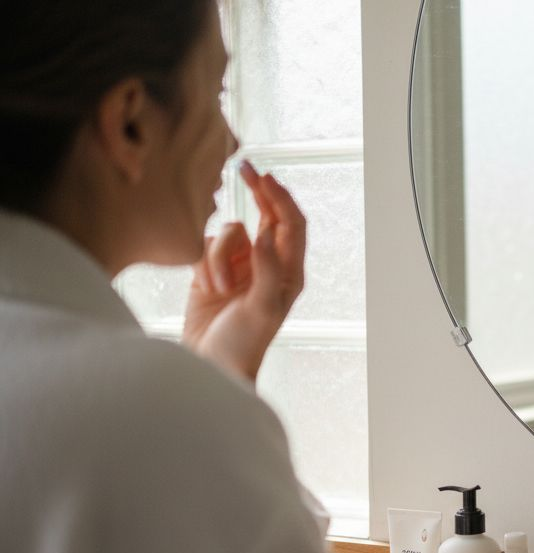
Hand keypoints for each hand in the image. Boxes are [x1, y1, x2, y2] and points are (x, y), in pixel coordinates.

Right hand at [182, 161, 306, 381]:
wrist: (210, 365)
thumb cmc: (244, 343)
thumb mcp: (262, 308)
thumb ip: (267, 270)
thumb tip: (264, 234)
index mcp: (290, 273)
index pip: (292, 224)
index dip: (281, 198)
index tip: (265, 177)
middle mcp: (268, 265)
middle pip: (267, 216)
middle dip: (258, 193)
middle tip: (243, 168)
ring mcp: (240, 267)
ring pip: (228, 233)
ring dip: (218, 257)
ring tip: (217, 289)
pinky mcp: (212, 271)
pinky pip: (205, 247)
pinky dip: (202, 264)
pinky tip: (204, 288)